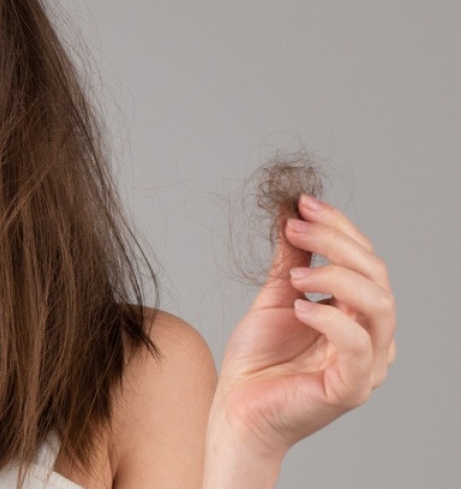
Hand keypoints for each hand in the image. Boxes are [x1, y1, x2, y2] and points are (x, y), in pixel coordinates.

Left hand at [214, 194, 395, 457]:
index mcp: (358, 313)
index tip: (302, 203)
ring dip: (337, 277)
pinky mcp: (351, 388)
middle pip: (376, 275)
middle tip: (296, 227)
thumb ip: (291, 263)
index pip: (365, 259)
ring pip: (379, 304)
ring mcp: (367, 363)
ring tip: (296, 276)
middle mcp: (372, 335)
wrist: (235, 410)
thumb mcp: (274, 299)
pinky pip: (358, 346)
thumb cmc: (257, 361)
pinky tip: (299, 307)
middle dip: (336, 242)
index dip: (338, 227)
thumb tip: (292, 216)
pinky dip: (330, 318)